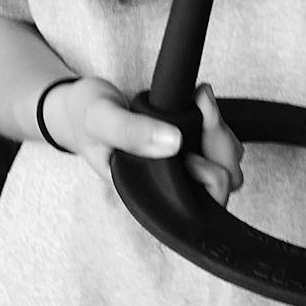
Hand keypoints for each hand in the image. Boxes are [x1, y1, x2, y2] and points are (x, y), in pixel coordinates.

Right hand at [46, 77, 244, 204]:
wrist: (79, 105)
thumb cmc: (85, 118)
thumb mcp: (102, 120)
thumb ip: (132, 132)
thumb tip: (174, 143)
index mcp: (149, 196)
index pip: (200, 205)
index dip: (211, 174)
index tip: (195, 135)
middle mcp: (170, 188)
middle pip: (222, 182)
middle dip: (221, 144)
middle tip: (202, 106)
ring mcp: (181, 168)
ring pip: (227, 163)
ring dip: (221, 132)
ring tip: (202, 103)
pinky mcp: (188, 147)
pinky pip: (219, 144)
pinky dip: (217, 122)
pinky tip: (201, 100)